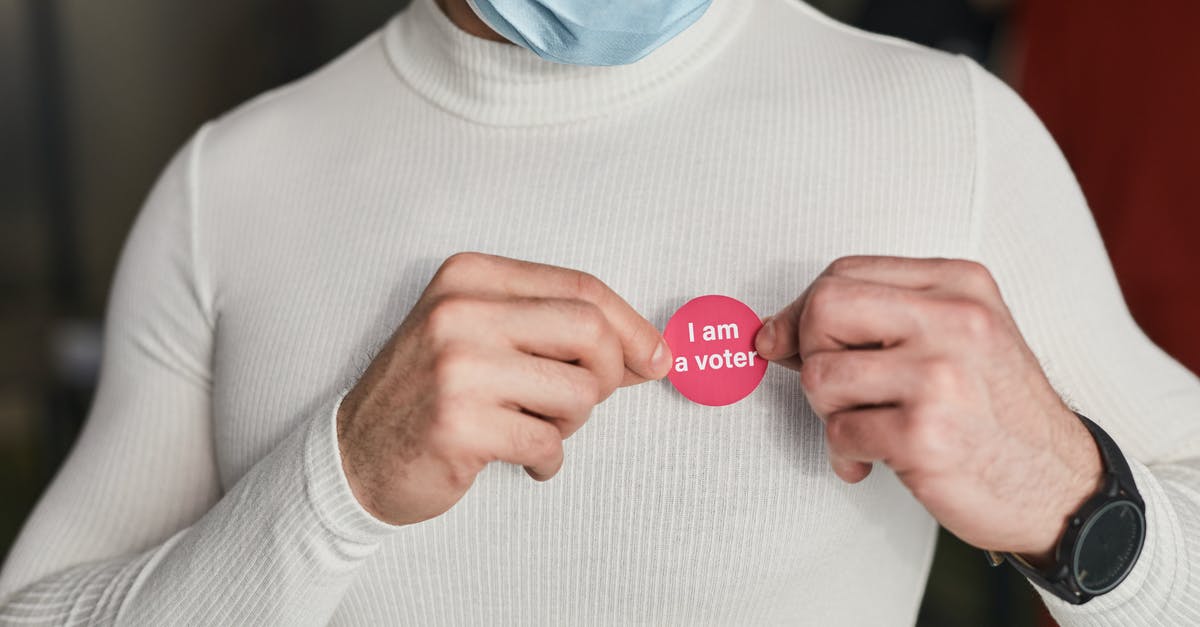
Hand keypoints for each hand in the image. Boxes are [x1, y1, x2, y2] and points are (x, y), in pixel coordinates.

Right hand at [336, 252, 670, 525]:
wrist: (354, 456)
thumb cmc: (430, 395)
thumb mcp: (482, 337)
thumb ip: (556, 332)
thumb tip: (649, 350)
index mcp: (470, 277)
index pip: (581, 288)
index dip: (632, 327)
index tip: (658, 358)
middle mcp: (460, 311)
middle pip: (591, 331)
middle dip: (609, 375)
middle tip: (584, 402)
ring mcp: (457, 366)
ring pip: (578, 391)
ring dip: (571, 422)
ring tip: (533, 426)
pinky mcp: (458, 423)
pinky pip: (549, 442)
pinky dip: (548, 459)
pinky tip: (520, 458)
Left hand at [755, 256, 1102, 560]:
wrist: (1061, 488)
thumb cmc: (996, 413)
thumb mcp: (955, 339)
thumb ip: (874, 320)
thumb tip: (771, 333)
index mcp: (959, 284)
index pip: (842, 274)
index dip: (801, 312)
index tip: (790, 343)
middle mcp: (955, 320)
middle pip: (823, 311)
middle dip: (809, 354)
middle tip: (837, 390)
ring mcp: (941, 377)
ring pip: (821, 376)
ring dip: (829, 412)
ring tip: (867, 427)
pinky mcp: (925, 435)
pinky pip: (839, 433)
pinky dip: (845, 453)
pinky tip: (876, 460)